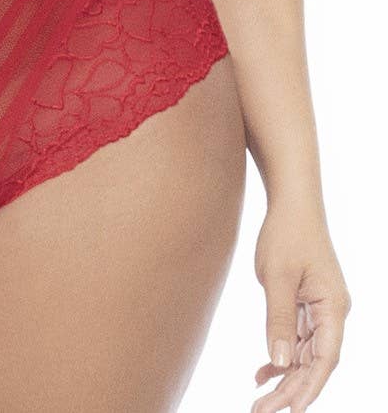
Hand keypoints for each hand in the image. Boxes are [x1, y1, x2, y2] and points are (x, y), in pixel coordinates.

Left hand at [250, 197, 350, 411]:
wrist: (291, 202)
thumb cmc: (286, 233)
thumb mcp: (278, 277)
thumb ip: (279, 320)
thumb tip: (281, 363)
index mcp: (334, 308)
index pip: (325, 359)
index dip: (310, 387)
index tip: (292, 411)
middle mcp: (333, 313)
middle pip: (316, 363)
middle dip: (291, 390)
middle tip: (262, 411)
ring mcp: (322, 310)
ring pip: (306, 355)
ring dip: (285, 378)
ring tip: (259, 402)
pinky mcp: (308, 304)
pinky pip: (298, 339)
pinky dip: (282, 357)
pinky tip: (261, 374)